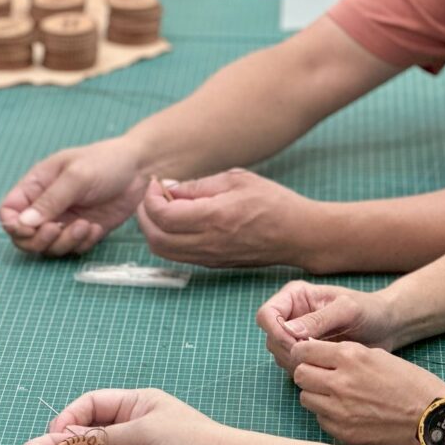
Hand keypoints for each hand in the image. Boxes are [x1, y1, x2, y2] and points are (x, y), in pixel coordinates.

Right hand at [0, 138, 147, 255]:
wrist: (140, 169)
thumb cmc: (105, 162)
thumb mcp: (76, 177)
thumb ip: (50, 201)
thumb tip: (23, 223)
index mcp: (36, 186)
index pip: (8, 212)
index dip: (13, 226)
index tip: (30, 229)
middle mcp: (46, 206)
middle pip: (24, 237)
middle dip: (39, 240)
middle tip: (59, 229)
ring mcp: (64, 220)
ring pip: (48, 247)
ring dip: (65, 242)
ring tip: (85, 226)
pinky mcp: (82, 232)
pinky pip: (72, 249)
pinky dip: (82, 244)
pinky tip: (96, 228)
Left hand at [135, 169, 324, 268]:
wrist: (300, 235)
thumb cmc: (273, 202)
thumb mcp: (237, 180)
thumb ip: (198, 186)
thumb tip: (168, 189)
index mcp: (214, 218)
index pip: (163, 215)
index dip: (150, 199)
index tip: (154, 184)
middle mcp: (208, 242)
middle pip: (155, 238)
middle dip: (144, 216)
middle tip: (150, 198)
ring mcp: (210, 258)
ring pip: (163, 252)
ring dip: (153, 231)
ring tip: (161, 209)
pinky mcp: (214, 264)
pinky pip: (178, 256)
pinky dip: (167, 240)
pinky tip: (177, 222)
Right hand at [256, 281, 395, 373]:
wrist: (387, 327)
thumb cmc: (370, 310)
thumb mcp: (348, 310)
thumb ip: (319, 319)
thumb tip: (289, 330)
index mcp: (295, 296)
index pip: (267, 314)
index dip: (276, 331)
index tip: (297, 343)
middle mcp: (290, 314)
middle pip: (270, 336)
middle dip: (288, 349)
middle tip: (315, 356)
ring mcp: (295, 334)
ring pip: (278, 352)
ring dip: (295, 360)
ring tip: (323, 360)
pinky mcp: (304, 350)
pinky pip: (291, 363)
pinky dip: (303, 368)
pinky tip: (324, 366)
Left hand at [291, 340, 444, 444]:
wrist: (436, 419)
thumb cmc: (411, 385)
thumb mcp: (379, 357)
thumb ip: (346, 355)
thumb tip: (318, 355)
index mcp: (350, 357)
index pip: (303, 350)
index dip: (304, 352)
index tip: (309, 356)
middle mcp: (340, 382)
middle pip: (299, 374)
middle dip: (308, 374)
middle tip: (322, 377)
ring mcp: (339, 409)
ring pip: (305, 398)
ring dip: (316, 395)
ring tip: (337, 396)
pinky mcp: (342, 432)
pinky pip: (320, 419)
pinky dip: (329, 415)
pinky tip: (348, 413)